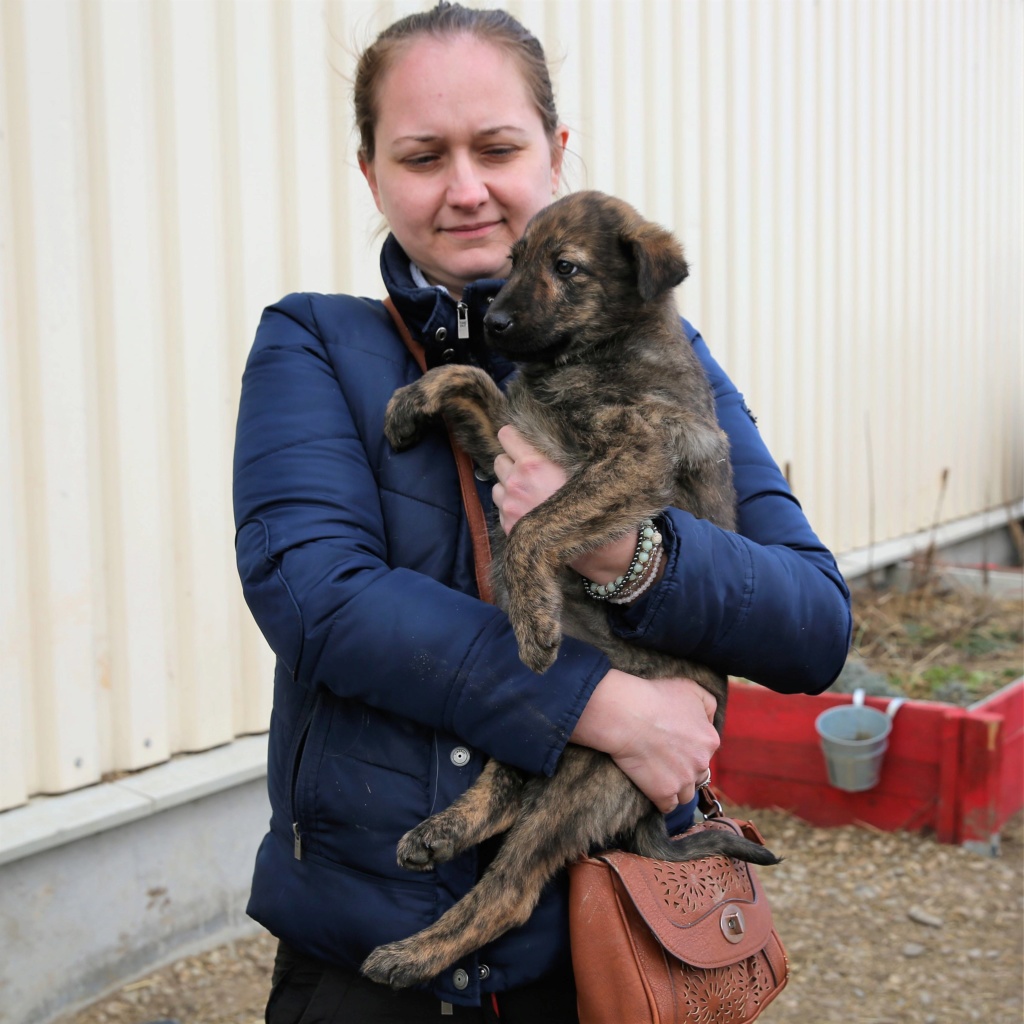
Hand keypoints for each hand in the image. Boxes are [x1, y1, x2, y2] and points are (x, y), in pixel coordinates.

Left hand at [491, 426, 662, 587]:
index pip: (505, 435)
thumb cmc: (592, 500)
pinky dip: (510, 505)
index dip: (513, 437)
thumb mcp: (579, 466)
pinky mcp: (508, 524)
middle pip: (499, 459)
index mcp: (533, 463)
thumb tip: (540, 433)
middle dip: (512, 462)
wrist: (595, 543)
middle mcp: (517, 482)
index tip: (520, 442)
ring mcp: (510, 505)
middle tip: (531, 472)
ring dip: (509, 485)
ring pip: (497, 483)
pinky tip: (530, 509)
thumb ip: (554, 450)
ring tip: (531, 492)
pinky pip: (500, 506)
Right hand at [570, 671, 718, 812]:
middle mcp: (702, 763)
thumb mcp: (691, 689)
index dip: (690, 748)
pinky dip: (661, 800)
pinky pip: (668, 806)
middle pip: (698, 774)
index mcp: (710, 740)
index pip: (706, 752)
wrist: (627, 714)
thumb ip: (709, 705)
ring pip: (686, 794)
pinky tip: (652, 788)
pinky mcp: (664, 793)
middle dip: (685, 769)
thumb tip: (710, 720)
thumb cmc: (655, 697)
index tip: (674, 744)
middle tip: (665, 759)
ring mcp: (683, 781)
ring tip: (658, 775)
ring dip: (676, 787)